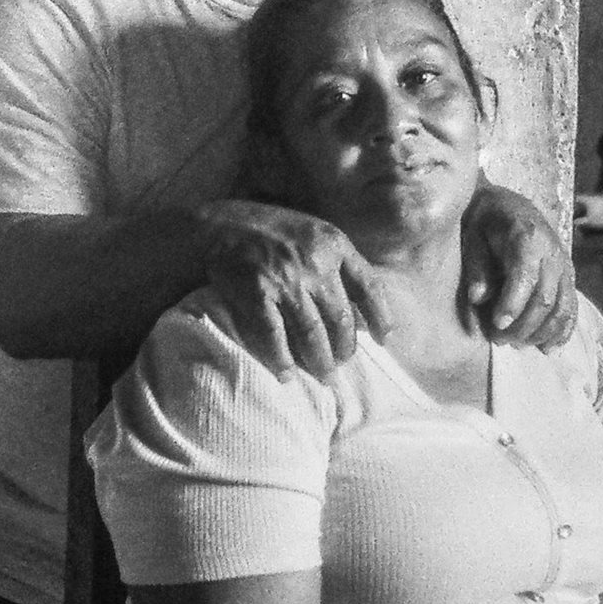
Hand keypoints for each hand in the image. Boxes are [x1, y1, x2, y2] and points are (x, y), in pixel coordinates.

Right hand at [196, 199, 390, 380]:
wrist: (217, 226)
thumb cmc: (268, 230)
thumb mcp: (313, 232)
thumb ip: (337, 261)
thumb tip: (361, 310)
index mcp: (334, 242)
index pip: (369, 286)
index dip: (380, 317)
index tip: (385, 340)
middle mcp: (314, 262)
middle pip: (341, 320)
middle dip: (345, 349)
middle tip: (343, 365)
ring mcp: (286, 279)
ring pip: (312, 335)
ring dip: (320, 363)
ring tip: (323, 377)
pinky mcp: (257, 294)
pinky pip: (275, 338)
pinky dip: (282, 361)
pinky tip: (286, 375)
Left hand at [461, 183, 576, 348]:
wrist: (505, 203)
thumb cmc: (483, 220)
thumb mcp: (472, 235)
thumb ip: (477, 266)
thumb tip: (479, 298)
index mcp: (527, 236)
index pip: (525, 277)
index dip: (512, 305)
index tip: (495, 325)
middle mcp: (552, 252)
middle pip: (545, 299)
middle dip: (522, 326)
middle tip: (497, 340)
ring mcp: (564, 265)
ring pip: (562, 308)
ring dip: (541, 333)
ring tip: (516, 345)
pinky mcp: (568, 276)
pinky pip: (572, 308)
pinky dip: (563, 331)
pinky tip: (548, 348)